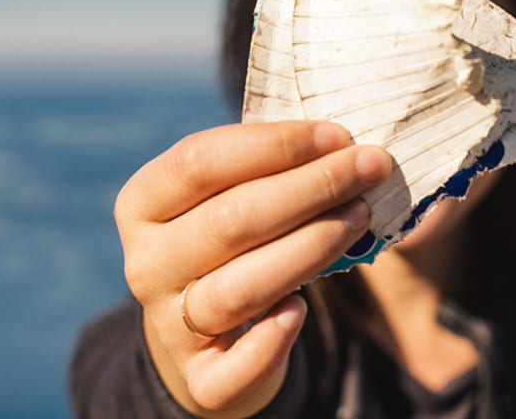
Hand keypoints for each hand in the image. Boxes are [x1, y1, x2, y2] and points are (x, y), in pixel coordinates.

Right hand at [113, 121, 391, 415]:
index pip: (199, 161)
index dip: (273, 145)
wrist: (206, 343)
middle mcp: (147, 264)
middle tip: (372, 168)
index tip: (338, 135)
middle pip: (229, 220)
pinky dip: (271, 340)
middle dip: (312, 188)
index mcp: (143, 204)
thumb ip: (272, 169)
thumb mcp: (234, 196)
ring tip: (361, 218)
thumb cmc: (233, 244)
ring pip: (238, 289)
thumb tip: (345, 145)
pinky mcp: (201, 380)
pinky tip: (301, 310)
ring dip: (309, 249)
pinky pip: (236, 366)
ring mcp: (168, 325)